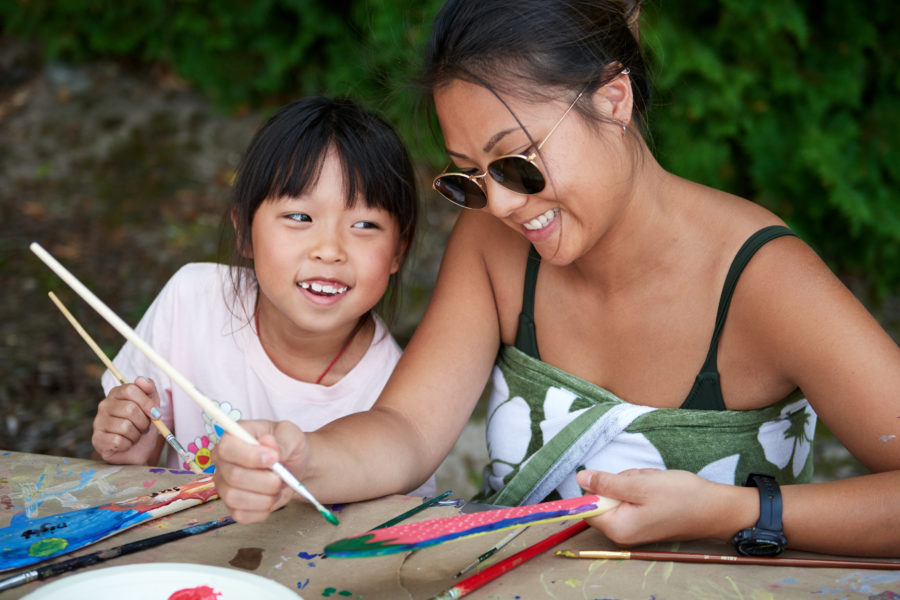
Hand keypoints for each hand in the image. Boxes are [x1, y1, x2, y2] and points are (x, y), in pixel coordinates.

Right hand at [92, 376, 160, 463]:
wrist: (137, 449)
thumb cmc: (142, 424)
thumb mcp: (151, 405)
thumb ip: (149, 390)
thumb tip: (141, 379)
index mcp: (117, 393)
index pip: (131, 389)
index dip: (147, 402)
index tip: (155, 413)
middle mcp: (104, 405)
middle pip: (130, 409)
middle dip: (143, 422)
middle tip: (143, 427)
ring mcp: (98, 422)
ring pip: (125, 426)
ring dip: (136, 434)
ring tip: (134, 435)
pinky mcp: (97, 439)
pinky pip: (117, 440)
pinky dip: (127, 444)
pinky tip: (126, 443)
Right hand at [213, 420, 307, 523]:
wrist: (294, 466)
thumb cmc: (288, 446)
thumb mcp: (290, 435)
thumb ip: (280, 440)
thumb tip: (267, 442)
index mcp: (232, 439)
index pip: (227, 448)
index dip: (250, 456)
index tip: (273, 458)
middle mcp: (223, 463)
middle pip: (234, 476)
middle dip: (265, 480)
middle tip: (281, 476)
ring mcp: (225, 486)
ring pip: (235, 498)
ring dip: (265, 496)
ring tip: (277, 486)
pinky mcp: (233, 506)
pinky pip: (242, 515)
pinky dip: (263, 509)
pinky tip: (271, 498)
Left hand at [576, 468, 752, 545]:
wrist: (716, 509)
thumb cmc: (681, 497)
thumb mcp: (640, 484)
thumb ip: (606, 483)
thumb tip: (580, 479)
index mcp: (617, 528)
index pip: (587, 507)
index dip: (596, 488)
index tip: (615, 480)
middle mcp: (622, 532)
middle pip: (603, 497)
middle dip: (621, 482)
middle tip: (643, 482)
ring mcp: (634, 526)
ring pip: (619, 492)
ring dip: (634, 481)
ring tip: (656, 484)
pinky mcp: (643, 519)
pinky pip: (633, 496)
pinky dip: (643, 487)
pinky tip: (659, 488)